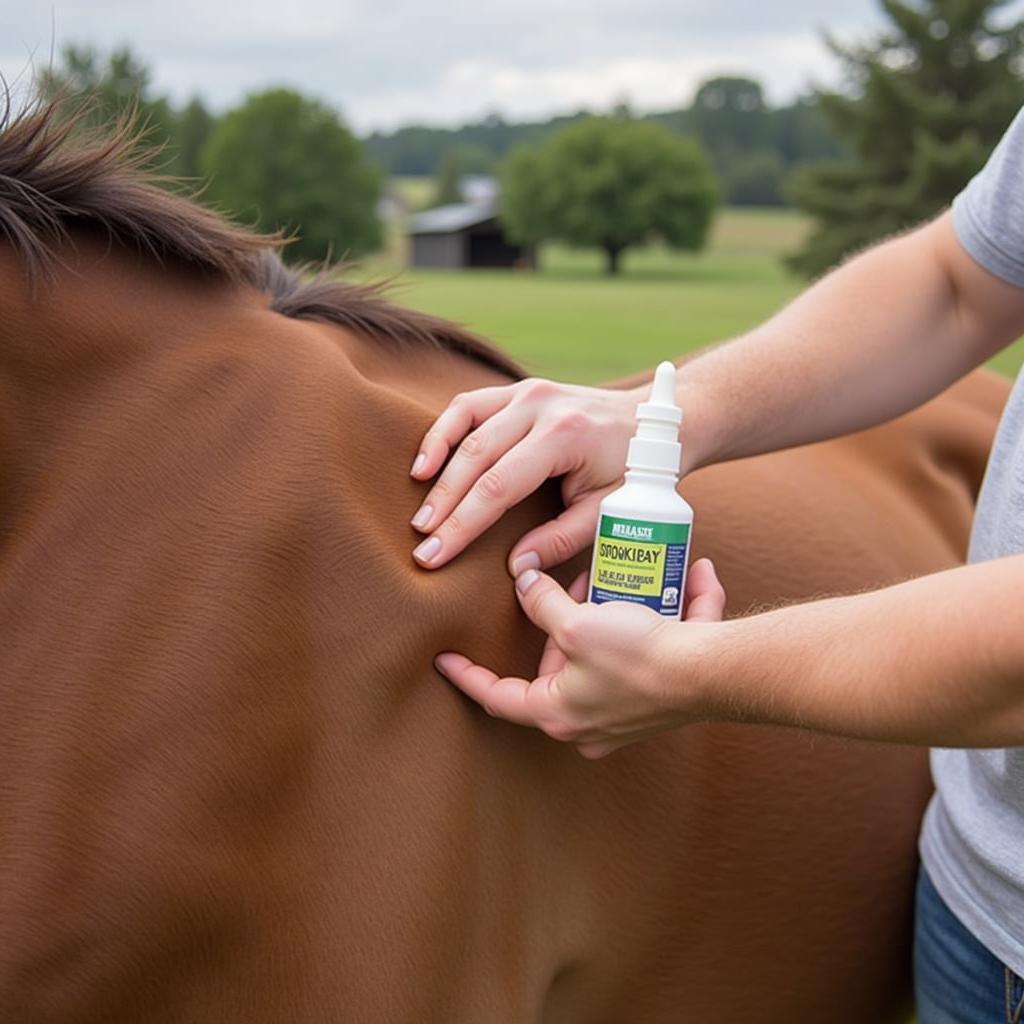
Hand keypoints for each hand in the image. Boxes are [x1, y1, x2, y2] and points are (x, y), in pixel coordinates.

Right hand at [409, 378, 643, 570]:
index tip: (434, 554)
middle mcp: (540, 407)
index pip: (499, 485)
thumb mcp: (607, 511)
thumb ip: (561, 539)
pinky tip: (425, 463)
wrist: (652, 424)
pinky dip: (443, 432)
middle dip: (444, 504)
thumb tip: (516, 568)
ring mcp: (526, 393)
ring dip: (437, 466)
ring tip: (420, 507)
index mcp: (564, 436)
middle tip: (421, 543)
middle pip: (476, 457)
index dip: (462, 524)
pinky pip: (469, 406)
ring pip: (465, 425)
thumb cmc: (632, 472)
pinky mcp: (518, 391)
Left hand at [434, 558, 725, 758]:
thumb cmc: (640, 657)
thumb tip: (524, 583)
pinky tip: (691, 578)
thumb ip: (542, 603)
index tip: (443, 660)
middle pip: (558, 664)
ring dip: (614, 611)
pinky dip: (668, 613)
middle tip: (570, 585)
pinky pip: (654, 650)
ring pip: (606, 653)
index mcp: (558, 712)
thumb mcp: (577, 623)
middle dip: (563, 621)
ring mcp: (626, 713)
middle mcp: (589, 720)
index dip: (467, 677)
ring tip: (624, 577)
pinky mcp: (660, 699)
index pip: (498, 698)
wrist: (715, 675)